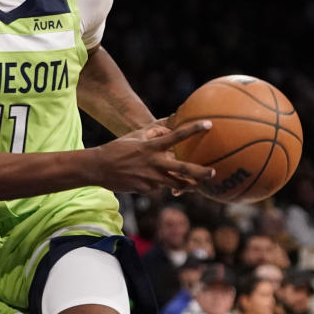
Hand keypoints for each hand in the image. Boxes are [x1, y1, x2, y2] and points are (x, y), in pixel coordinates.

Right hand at [90, 120, 213, 193]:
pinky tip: (152, 182)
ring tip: (197, 186)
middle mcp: (154, 163)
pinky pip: (158, 187)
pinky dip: (160, 184)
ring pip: (176, 184)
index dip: (193, 129)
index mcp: (152, 147)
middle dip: (201, 172)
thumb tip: (169, 130)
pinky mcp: (146, 189)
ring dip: (188, 185)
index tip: (209, 124)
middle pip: (184, 169)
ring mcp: (151, 178)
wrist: (99, 168)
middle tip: (214, 172)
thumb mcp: (134, 136)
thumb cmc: (117, 148)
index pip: (177, 136)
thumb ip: (153, 132)